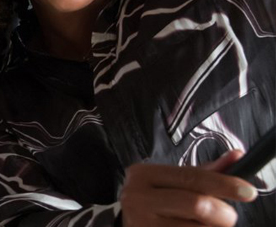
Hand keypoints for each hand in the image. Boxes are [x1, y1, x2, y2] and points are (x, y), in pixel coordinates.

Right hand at [120, 149, 257, 226]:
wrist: (130, 223)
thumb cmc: (156, 201)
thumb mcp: (174, 182)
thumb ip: (205, 171)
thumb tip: (236, 157)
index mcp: (143, 174)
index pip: (191, 177)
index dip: (224, 184)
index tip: (247, 191)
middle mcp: (137, 197)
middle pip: (197, 205)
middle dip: (222, 213)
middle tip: (227, 217)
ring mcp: (141, 222)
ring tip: (207, 225)